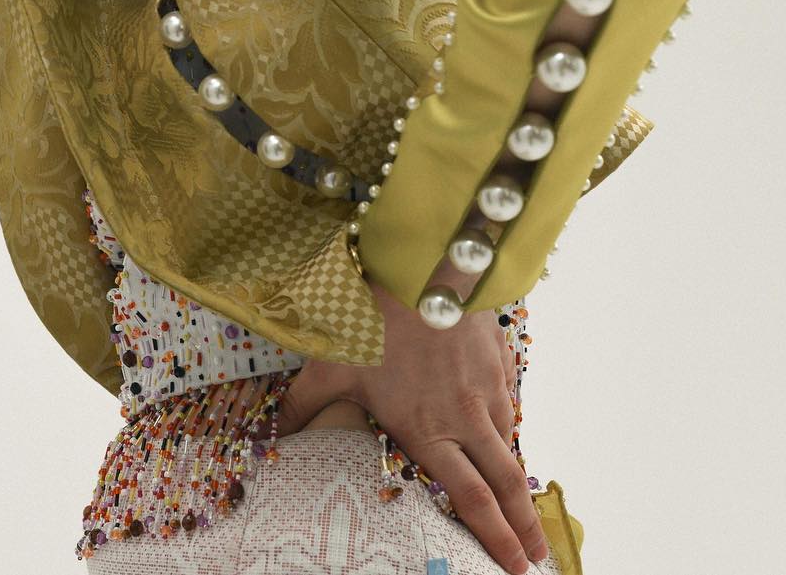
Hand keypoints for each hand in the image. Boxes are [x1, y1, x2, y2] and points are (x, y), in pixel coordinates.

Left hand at [276, 274, 547, 574]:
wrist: (419, 263)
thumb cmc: (370, 315)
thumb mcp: (328, 363)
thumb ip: (301, 405)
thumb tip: (271, 436)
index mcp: (427, 429)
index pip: (470, 499)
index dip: (495, 539)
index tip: (513, 569)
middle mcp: (465, 416)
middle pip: (505, 484)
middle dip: (524, 527)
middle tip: (537, 559)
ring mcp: (486, 385)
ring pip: (509, 441)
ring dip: (517, 475)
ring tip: (524, 501)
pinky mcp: (497, 355)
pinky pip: (509, 398)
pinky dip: (509, 422)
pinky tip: (506, 429)